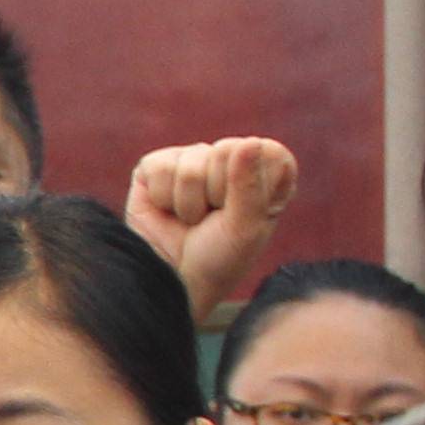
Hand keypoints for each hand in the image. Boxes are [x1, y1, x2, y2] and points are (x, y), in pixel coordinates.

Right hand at [126, 137, 304, 316]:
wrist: (173, 281)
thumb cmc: (219, 258)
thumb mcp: (246, 227)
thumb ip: (248, 184)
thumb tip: (246, 142)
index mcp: (262, 171)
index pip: (268, 151)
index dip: (256, 182)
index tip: (247, 212)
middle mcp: (227, 160)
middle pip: (227, 151)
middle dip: (218, 193)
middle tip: (213, 218)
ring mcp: (191, 160)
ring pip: (192, 164)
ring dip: (189, 203)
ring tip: (190, 219)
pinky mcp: (156, 167)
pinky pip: (161, 167)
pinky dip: (163, 198)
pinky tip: (167, 211)